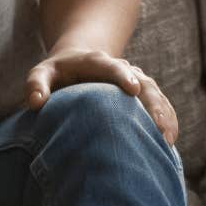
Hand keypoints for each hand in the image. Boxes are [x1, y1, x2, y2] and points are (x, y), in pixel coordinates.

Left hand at [24, 46, 178, 145]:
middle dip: (152, 103)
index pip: (113, 67)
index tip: (133, 89)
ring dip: (164, 115)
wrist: (78, 62)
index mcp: (97, 62)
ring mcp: (135, 81)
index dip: (123, 76)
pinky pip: (160, 104)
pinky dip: (167, 120)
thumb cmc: (57, 73)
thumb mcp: (41, 73)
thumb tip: (36, 102)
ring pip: (155, 95)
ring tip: (167, 141)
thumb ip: (36, 84)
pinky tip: (169, 143)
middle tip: (158, 128)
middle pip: (143, 82)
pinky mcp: (142, 94)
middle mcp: (122, 69)